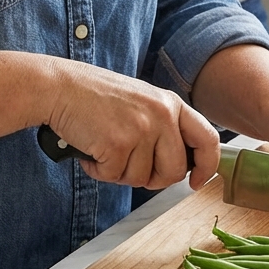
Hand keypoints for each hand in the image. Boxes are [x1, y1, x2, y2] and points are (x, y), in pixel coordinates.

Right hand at [45, 59, 219, 190]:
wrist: (60, 86)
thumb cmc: (98, 97)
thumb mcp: (143, 103)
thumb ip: (164, 127)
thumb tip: (180, 166)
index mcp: (172, 104)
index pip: (208, 139)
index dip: (206, 166)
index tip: (196, 181)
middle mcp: (162, 115)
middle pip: (174, 171)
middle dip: (153, 179)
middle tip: (129, 166)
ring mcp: (141, 129)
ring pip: (142, 178)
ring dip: (120, 172)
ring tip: (105, 148)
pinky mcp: (117, 144)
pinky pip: (114, 177)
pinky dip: (99, 171)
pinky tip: (91, 150)